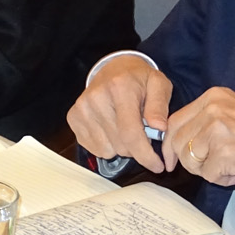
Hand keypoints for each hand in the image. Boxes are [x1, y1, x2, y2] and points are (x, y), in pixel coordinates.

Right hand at [67, 55, 173, 173]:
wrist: (114, 69)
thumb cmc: (138, 79)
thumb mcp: (158, 84)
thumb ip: (160, 106)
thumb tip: (159, 127)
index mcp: (120, 87)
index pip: (131, 133)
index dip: (146, 156)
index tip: (157, 165)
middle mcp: (96, 97)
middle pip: (121, 146)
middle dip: (136, 148)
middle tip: (142, 131)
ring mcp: (82, 108)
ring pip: (108, 151)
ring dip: (120, 146)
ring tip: (124, 126)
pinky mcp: (73, 117)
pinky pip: (95, 148)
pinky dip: (107, 144)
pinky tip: (111, 128)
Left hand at [162, 86, 234, 187]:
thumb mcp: (234, 114)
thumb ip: (207, 121)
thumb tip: (179, 142)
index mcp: (213, 96)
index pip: (175, 121)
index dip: (171, 144)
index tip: (172, 159)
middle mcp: (212, 108)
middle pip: (178, 142)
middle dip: (191, 161)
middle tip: (214, 167)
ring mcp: (217, 129)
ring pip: (190, 160)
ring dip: (209, 171)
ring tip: (233, 165)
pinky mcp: (224, 153)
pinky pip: (209, 175)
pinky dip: (224, 180)